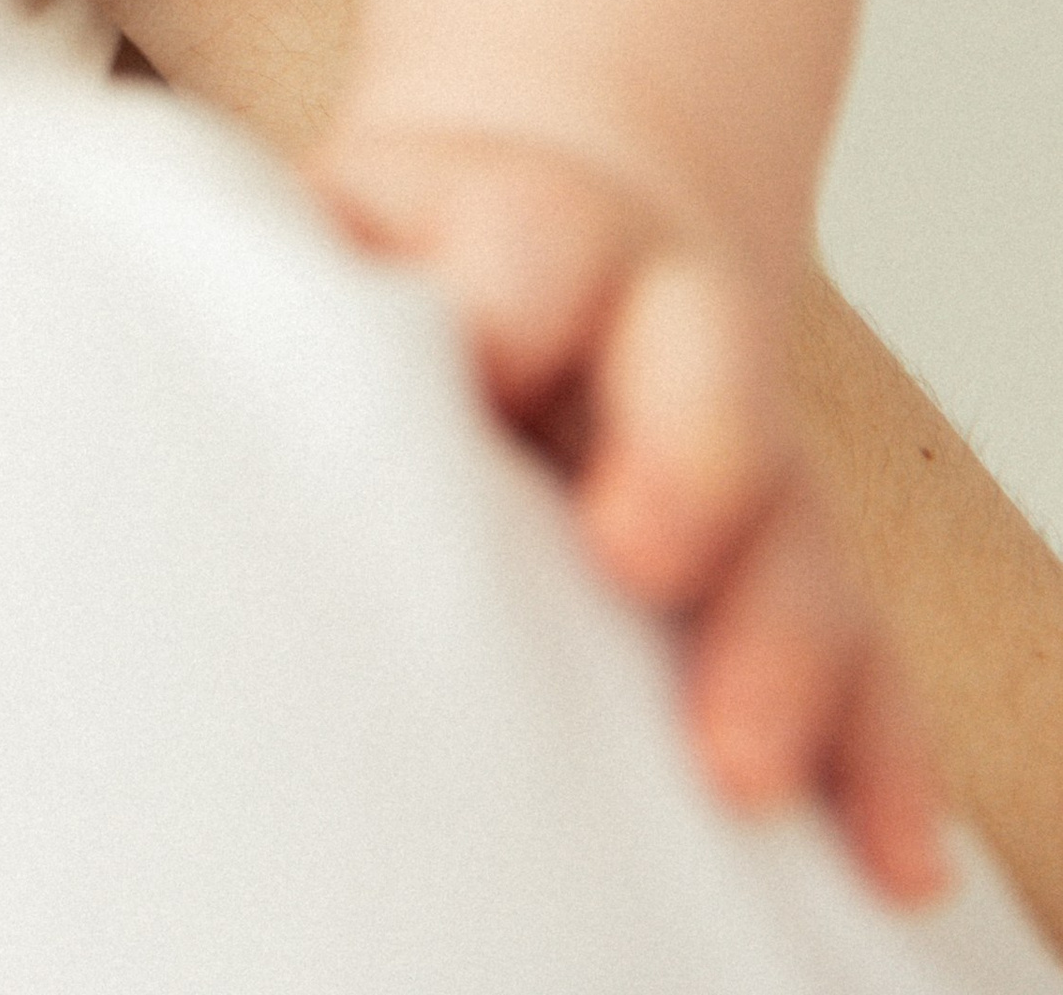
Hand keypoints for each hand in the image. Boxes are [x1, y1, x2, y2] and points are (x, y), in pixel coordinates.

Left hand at [316, 119, 945, 905]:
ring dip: (778, 652)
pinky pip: (853, 659)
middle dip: (679, 465)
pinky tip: (877, 854)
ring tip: (734, 763)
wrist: (533, 216)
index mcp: (525, 221)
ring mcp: (738, 452)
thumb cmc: (395, 254)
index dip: (501, 303)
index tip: (469, 356)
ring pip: (791, 537)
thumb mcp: (332, 222)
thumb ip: (288, 272)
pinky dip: (869, 754)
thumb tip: (193, 352)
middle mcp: (661, 329)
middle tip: (632, 560)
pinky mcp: (780, 567)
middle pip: (699, 376)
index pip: (530, 245)